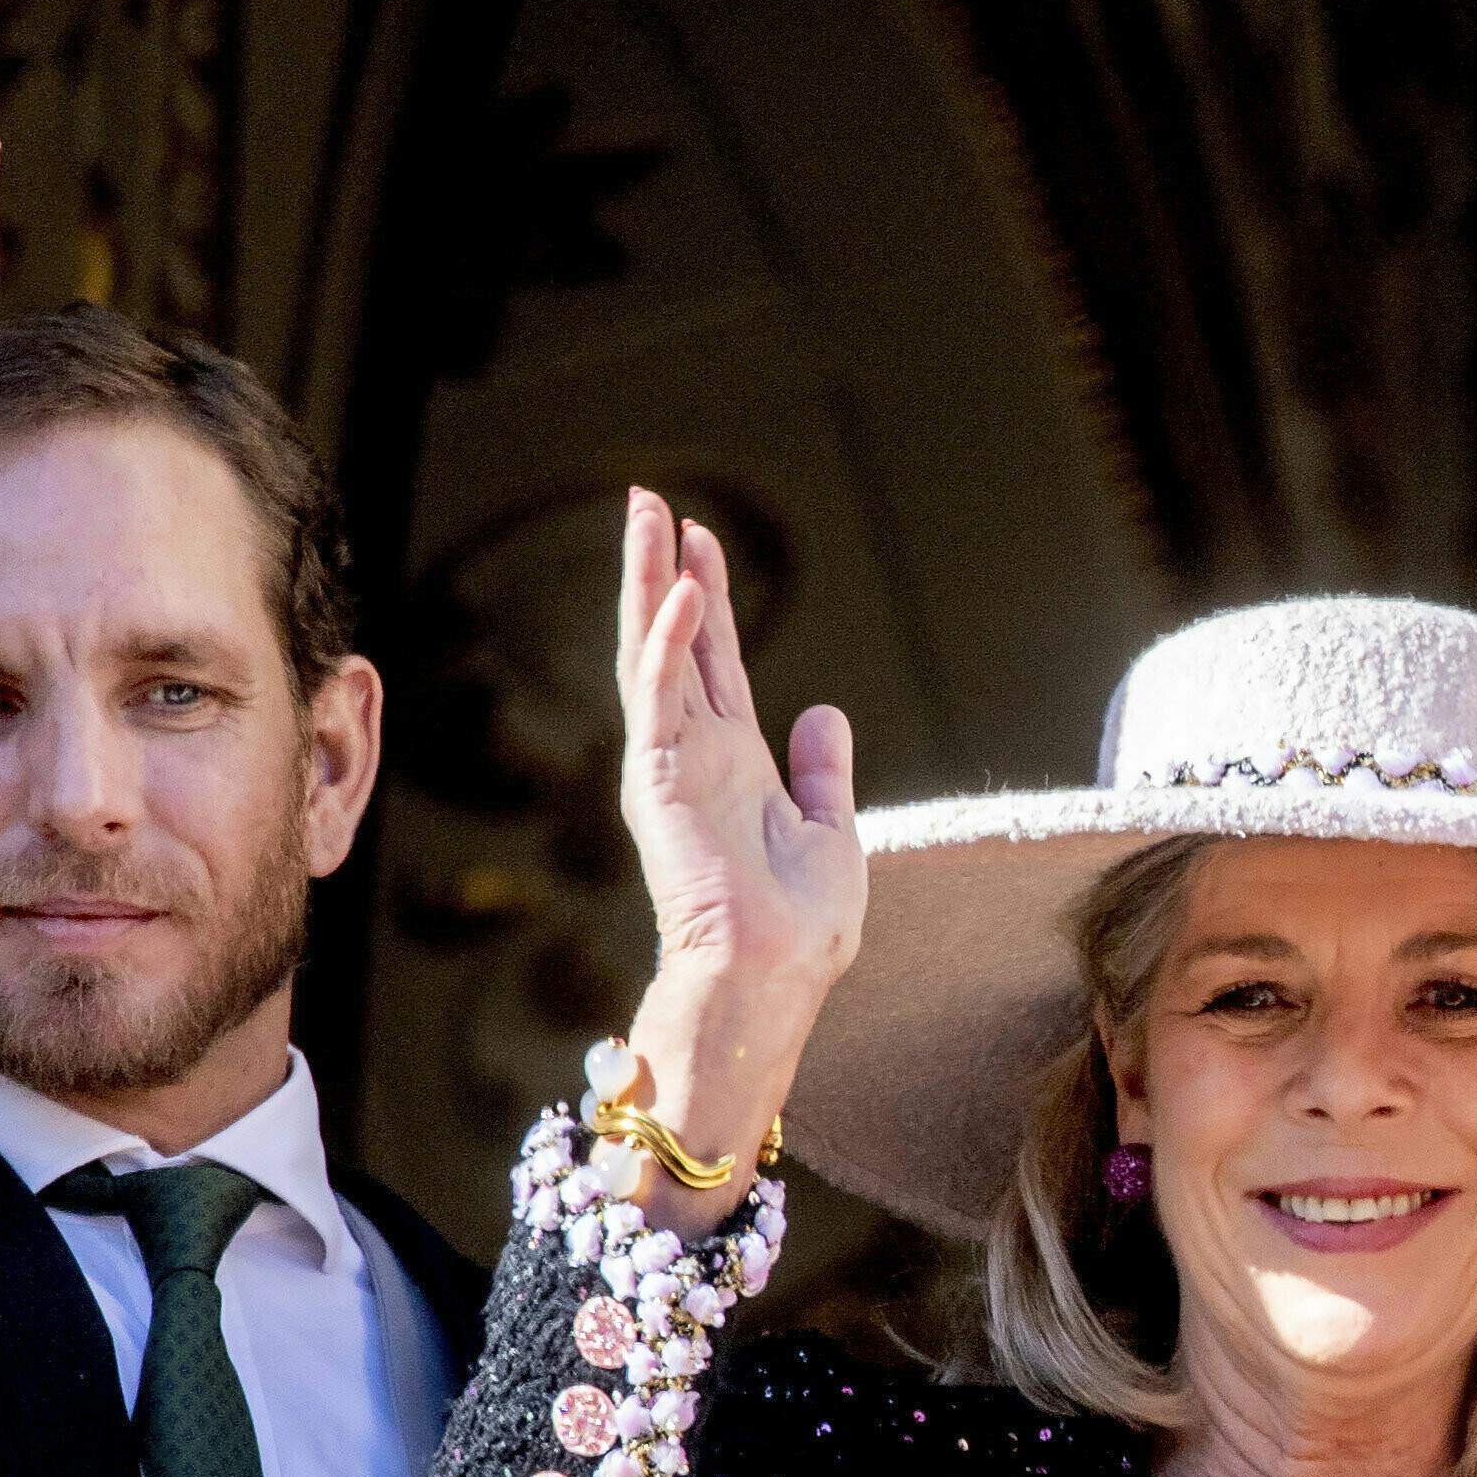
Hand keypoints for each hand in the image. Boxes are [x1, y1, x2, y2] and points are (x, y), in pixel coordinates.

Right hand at [617, 491, 864, 993]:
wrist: (774, 976)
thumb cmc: (801, 926)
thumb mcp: (832, 830)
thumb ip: (823, 770)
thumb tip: (824, 712)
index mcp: (734, 761)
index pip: (713, 660)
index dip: (704, 597)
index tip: (697, 535)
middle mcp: (695, 752)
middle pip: (671, 639)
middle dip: (660, 568)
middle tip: (647, 500)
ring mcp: (670, 763)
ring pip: (650, 652)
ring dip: (647, 581)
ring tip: (645, 514)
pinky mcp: (657, 780)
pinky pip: (659, 697)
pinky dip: (665, 643)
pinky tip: (676, 592)